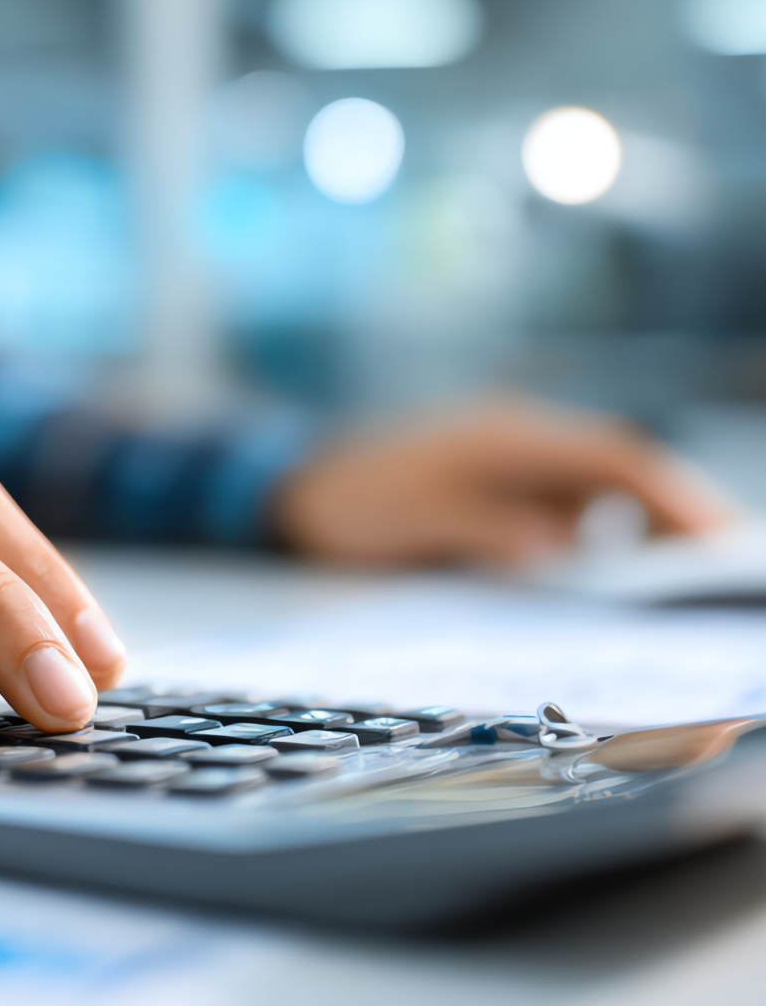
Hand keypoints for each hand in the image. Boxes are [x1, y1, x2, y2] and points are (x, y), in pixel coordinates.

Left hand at [273, 400, 732, 565]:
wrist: (296, 486)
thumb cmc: (351, 502)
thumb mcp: (415, 520)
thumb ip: (488, 530)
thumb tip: (561, 548)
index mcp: (506, 439)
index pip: (613, 458)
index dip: (673, 497)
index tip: (720, 542)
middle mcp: (518, 438)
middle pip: (617, 468)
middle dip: (674, 512)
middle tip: (717, 571)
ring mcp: (507, 457)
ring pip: (595, 484)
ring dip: (639, 521)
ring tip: (678, 578)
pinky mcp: (493, 480)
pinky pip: (562, 500)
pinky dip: (595, 528)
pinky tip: (606, 565)